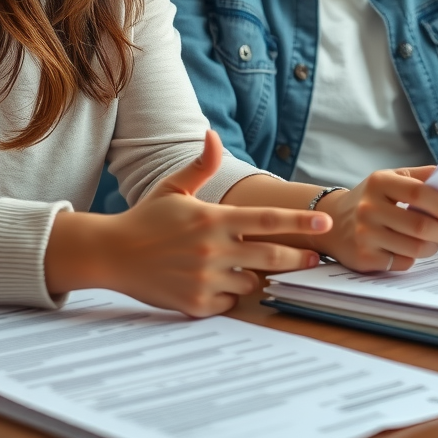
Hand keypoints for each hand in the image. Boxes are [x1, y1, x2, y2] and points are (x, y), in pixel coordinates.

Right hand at [46, 131, 329, 316]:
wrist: (112, 254)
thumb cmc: (146, 218)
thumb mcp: (173, 188)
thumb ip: (201, 165)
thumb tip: (213, 134)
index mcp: (213, 218)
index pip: (267, 219)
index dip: (299, 222)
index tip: (325, 222)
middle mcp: (213, 249)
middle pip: (271, 255)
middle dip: (297, 258)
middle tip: (313, 258)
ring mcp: (205, 278)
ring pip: (250, 281)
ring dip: (253, 275)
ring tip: (241, 266)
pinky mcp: (196, 303)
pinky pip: (229, 302)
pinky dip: (229, 294)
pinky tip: (215, 283)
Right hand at [315, 166, 437, 272]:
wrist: (331, 219)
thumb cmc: (370, 199)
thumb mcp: (388, 179)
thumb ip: (418, 177)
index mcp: (378, 182)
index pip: (418, 193)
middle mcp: (369, 208)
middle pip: (420, 225)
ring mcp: (365, 234)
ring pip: (415, 248)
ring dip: (433, 247)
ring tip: (436, 242)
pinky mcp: (364, 257)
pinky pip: (402, 263)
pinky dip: (412, 258)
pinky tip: (409, 250)